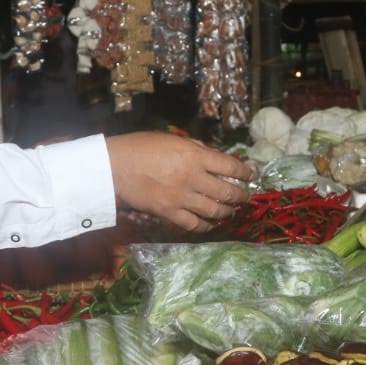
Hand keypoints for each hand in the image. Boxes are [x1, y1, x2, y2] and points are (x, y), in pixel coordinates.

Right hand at [105, 132, 251, 232]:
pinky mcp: (169, 214)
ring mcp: (182, 198)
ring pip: (215, 211)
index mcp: (195, 156)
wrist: (114, 168)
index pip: (231, 166)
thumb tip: (215, 158)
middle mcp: (193, 178)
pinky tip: (210, 223)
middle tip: (246, 197)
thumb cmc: (141, 147)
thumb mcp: (173, 139)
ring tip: (232, 211)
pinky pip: (195, 224)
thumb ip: (196, 149)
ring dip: (228, 212)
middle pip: (227, 192)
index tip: (251, 174)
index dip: (245, 172)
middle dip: (241, 196)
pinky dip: (206, 225)